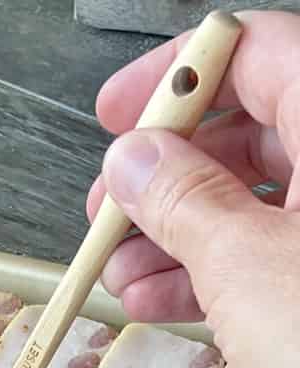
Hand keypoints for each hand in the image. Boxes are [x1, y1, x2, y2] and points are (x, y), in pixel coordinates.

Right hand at [86, 10, 299, 367]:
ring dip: (172, 235)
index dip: (175, 76)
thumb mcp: (248, 264)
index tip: (118, 113)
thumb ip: (181, 201)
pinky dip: (210, 270)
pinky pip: (270, 247)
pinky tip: (159, 301)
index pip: (253, 53)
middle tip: (110, 207)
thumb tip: (134, 160)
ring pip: (253, 196)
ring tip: (120, 272)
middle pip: (247, 129)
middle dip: (162, 175)